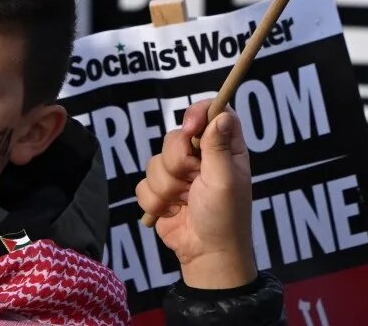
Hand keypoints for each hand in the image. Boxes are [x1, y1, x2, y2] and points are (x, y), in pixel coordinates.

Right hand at [136, 100, 255, 289]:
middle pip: (175, 137)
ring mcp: (179, 175)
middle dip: (177, 163)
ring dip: (166, 187)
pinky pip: (143, 183)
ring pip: (154, 161)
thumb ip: (217, 147)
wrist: (205, 255)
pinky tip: (171, 211)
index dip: (198, 113)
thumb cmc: (224, 218)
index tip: (190, 129)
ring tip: (182, 202)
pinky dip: (155, 201)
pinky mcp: (161, 192)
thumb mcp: (225, 181)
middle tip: (191, 182)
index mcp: (224, 150)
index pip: (213, 112)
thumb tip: (220, 114)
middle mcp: (201, 158)